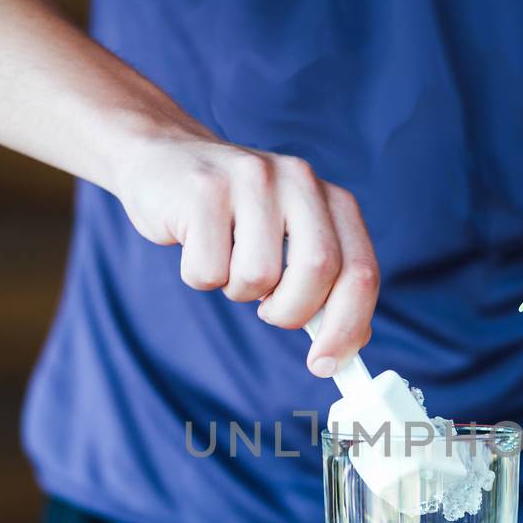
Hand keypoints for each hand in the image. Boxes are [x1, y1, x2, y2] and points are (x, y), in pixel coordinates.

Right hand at [111, 132, 378, 376]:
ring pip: (258, 276)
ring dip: (238, 290)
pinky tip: (196, 243)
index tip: (327, 363)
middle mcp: (298, 180)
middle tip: (268, 311)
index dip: (348, 325)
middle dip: (291, 312)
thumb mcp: (288, 239)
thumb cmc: (231, 215)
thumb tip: (346, 344)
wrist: (162, 158)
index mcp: (330, 198)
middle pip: (317, 272)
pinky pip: (208, 271)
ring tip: (226, 260)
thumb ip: (323, 283)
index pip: (360, 270)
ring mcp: (250, 179)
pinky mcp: (202, 190)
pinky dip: (200, 275)